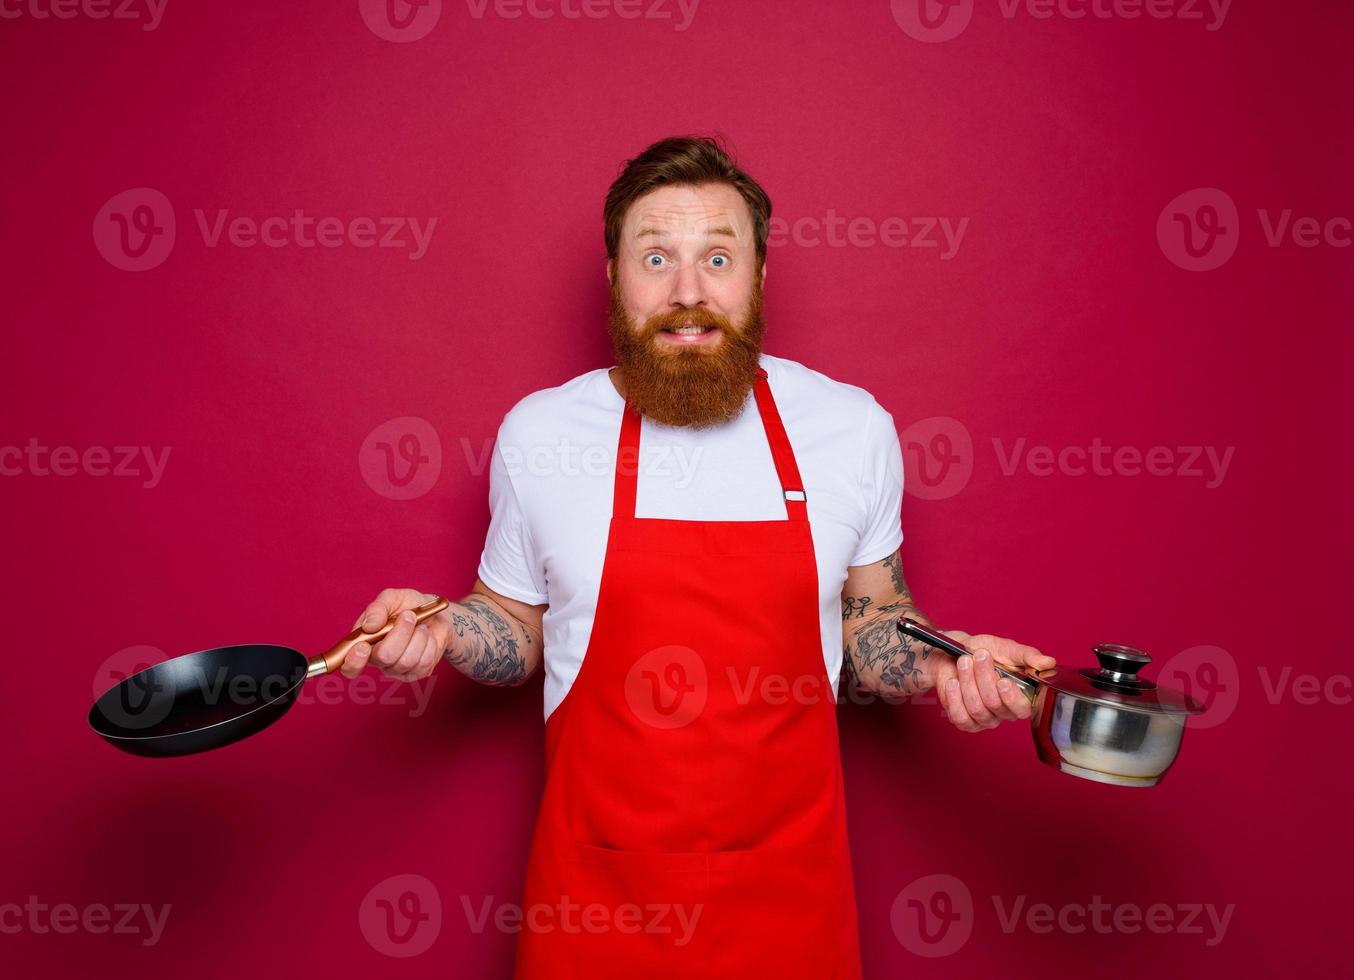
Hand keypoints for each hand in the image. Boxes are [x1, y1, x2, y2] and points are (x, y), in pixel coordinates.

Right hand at [342, 588, 450, 681]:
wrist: (435, 612)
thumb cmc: (408, 605)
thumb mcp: (391, 599)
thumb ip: (377, 609)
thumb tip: (369, 626)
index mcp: (363, 643)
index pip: (350, 666)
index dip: (354, 661)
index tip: (364, 647)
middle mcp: (378, 660)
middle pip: (384, 657)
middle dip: (400, 632)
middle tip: (408, 616)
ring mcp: (398, 669)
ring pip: (407, 660)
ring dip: (418, 635)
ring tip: (418, 625)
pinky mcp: (417, 672)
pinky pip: (424, 662)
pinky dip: (428, 642)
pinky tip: (426, 636)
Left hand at [931, 630, 1055, 731]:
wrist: (952, 652)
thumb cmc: (983, 651)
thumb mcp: (1006, 648)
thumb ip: (1027, 656)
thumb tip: (1048, 662)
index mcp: (1020, 696)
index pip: (1022, 708)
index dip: (1012, 698)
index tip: (1003, 680)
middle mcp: (1003, 712)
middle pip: (995, 704)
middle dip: (984, 677)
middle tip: (978, 656)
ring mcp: (984, 718)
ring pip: (977, 709)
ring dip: (968, 681)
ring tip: (964, 661)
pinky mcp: (964, 721)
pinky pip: (960, 717)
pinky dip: (954, 696)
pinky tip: (953, 682)